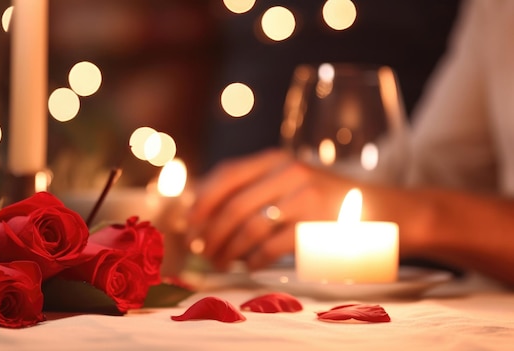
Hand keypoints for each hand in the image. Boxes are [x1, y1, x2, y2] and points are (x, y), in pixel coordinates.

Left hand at [187, 148, 354, 270]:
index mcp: (274, 159)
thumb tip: (204, 213)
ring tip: (221, 263)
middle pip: (234, 205)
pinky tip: (249, 266)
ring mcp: (304, 195)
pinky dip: (254, 259)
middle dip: (211, 233)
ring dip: (229, 250)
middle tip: (202, 252)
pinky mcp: (317, 222)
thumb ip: (255, 190)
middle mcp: (287, 171)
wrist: (381, 210)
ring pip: (250, 227)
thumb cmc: (324, 202)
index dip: (201, 201)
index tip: (188, 225)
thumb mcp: (290, 183)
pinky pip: (273, 245)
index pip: (226, 174)